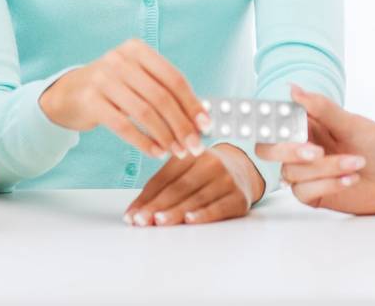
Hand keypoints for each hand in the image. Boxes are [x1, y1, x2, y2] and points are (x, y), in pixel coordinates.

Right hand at [38, 38, 210, 158]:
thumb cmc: (113, 88)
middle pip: (160, 96)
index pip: (173, 78)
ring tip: (177, 151)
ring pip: (144, 112)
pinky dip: (143, 142)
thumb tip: (200, 118)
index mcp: (137, 50)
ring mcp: (102, 78)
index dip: (192, 103)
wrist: (69, 93)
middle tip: (194, 146)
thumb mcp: (136, 79)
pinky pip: (123, 125)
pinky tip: (156, 152)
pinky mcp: (90, 100)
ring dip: (165, 136)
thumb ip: (164, 92)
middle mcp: (119, 59)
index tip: (206, 125)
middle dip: (181, 125)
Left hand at [123, 143, 263, 226]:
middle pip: (178, 188)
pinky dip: (203, 214)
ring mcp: (226, 179)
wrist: (244, 171)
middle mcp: (210, 163)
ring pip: (196, 198)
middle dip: (157, 206)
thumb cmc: (205, 174)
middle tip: (140, 220)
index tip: (130, 215)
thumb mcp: (185, 170)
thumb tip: (135, 211)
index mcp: (191, 154)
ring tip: (158, 221)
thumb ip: (162, 186)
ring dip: (175, 212)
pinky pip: (219, 207)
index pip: (164, 178)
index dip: (146, 197)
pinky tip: (190, 220)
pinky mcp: (239, 197)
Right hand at [256, 85, 374, 214]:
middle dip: (289, 151)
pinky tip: (350, 179)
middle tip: (315, 152)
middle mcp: (301, 147)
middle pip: (269, 150)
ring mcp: (306, 172)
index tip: (277, 125)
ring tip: (356, 163)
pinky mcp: (314, 193)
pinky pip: (303, 192)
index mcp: (307, 124)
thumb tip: (293, 89)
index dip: (268, 122)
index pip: (275, 121)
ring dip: (325, 169)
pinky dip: (328, 184)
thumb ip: (322, 108)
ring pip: (291, 172)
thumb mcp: (352, 124)